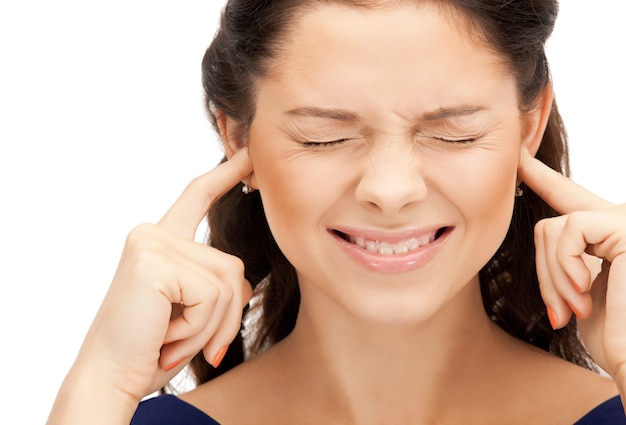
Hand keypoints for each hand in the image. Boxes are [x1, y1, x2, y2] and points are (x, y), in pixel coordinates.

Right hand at [50, 148, 253, 421]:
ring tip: (173, 340)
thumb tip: (245, 285)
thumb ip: (219, 286)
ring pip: (228, 282)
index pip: (197, 197)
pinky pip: (212, 295)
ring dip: (210, 326)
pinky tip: (168, 337)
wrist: (111, 378)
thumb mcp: (194, 311)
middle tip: (185, 342)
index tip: (248, 153)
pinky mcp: (154, 262)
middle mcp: (153, 234)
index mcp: (161, 241)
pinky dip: (199, 327)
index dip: (225, 174)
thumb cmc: (150, 347)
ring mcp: (152, 244)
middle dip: (225, 316)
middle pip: (232, 266)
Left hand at [519, 148, 625, 380]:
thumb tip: (544, 238)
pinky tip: (585, 291)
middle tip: (560, 313)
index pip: (572, 199)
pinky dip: (565, 264)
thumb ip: (564, 262)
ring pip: (554, 227)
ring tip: (578, 308)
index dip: (543, 178)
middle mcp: (620, 222)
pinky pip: (567, 228)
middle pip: (551, 225)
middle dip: (545, 272)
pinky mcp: (624, 225)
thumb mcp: (578, 295)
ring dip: (555, 276)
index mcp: (610, 238)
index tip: (520, 158)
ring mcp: (624, 221)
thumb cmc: (617, 340)